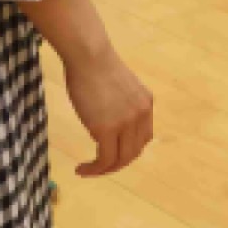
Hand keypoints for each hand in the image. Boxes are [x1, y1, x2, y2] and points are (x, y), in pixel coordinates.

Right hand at [63, 44, 153, 177]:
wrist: (89, 57)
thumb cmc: (94, 67)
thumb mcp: (117, 88)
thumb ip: (119, 105)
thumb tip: (106, 119)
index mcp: (146, 103)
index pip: (143, 137)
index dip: (128, 149)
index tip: (108, 153)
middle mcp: (142, 114)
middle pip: (135, 151)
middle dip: (117, 163)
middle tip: (97, 167)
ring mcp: (127, 123)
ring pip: (122, 159)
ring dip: (104, 170)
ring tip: (87, 171)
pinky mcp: (107, 129)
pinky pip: (105, 160)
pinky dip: (95, 170)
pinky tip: (81, 169)